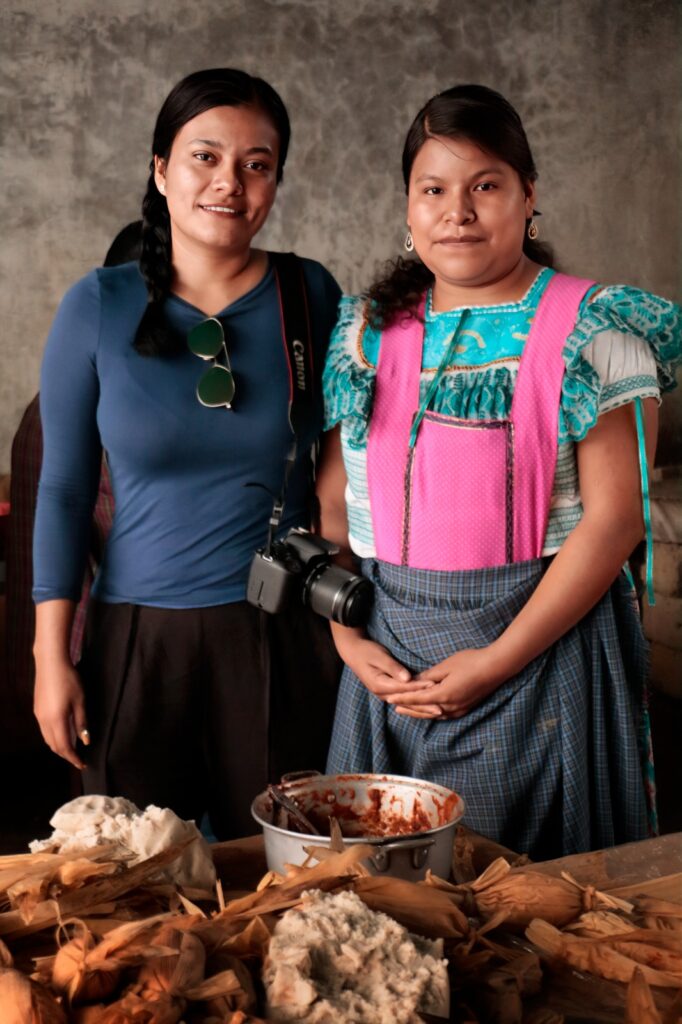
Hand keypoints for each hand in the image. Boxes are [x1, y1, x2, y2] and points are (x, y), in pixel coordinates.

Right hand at [34, 660, 88, 769]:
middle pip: (53, 746)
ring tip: (72, 749)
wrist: (51, 663)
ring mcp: (38, 715)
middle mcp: (44, 721)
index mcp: (56, 720)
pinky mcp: (37, 710)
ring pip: (47, 739)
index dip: (73, 758)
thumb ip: (82, 722)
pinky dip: (53, 737)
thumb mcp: (80, 701)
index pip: (64, 747)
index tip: (82, 764)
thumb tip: (85, 741)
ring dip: (59, 747)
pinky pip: (44, 730)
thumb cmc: (69, 680)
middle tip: (78, 759)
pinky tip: (62, 734)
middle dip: (66, 755)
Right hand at [334, 630, 433, 701]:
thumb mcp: (379, 656)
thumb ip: (393, 668)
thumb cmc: (367, 652)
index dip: (419, 687)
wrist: (354, 653)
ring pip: (406, 704)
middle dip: (424, 706)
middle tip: (442, 709)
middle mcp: (382, 693)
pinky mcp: (388, 692)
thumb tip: (407, 678)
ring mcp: (384, 694)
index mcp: (379, 685)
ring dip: (421, 708)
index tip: (434, 687)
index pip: (404, 688)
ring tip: (438, 711)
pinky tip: (426, 707)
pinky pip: (403, 700)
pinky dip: (415, 704)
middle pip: (406, 702)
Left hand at [387, 646, 505, 719]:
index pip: (417, 699)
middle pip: (424, 710)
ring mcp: (459, 709)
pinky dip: (432, 712)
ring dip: (419, 712)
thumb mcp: (446, 665)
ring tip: (407, 710)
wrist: (496, 667)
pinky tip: (429, 710)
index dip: (402, 699)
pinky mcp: (466, 708)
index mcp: (443, 695)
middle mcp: (450, 706)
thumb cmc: (471, 662)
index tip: (389, 699)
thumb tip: (415, 680)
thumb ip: (430, 675)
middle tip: (394, 707)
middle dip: (408, 708)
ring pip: (434, 714)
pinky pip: (444, 714)